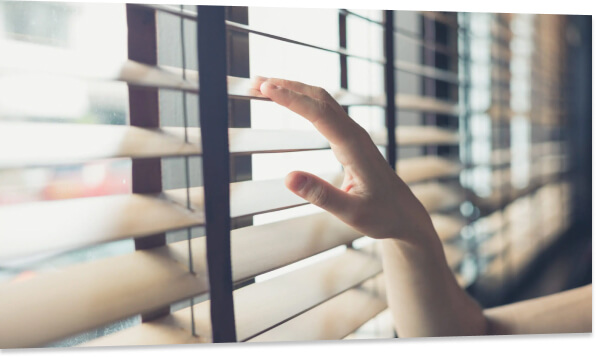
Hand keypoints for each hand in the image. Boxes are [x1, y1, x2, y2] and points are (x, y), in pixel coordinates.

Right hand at [256, 77, 438, 244]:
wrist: (404, 214)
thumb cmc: (381, 215)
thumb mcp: (351, 213)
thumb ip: (320, 195)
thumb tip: (288, 177)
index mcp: (354, 147)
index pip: (319, 113)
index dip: (291, 99)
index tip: (265, 88)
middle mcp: (353, 133)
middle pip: (318, 98)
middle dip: (286, 86)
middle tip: (254, 82)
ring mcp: (352, 133)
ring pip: (321, 100)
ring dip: (293, 89)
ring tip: (262, 87)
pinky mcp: (348, 138)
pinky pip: (323, 110)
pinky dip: (302, 100)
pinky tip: (287, 101)